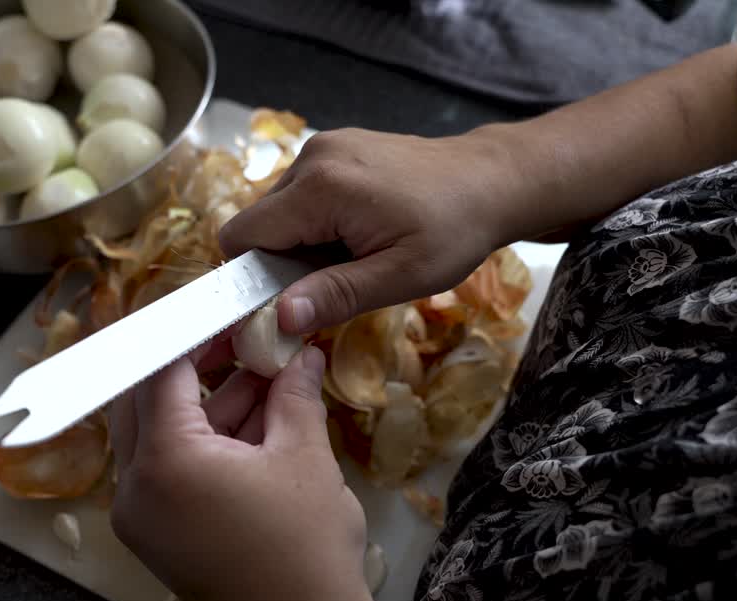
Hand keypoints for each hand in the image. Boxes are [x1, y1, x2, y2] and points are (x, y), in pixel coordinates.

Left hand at [109, 340, 419, 600]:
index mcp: (163, 461)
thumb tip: (301, 352)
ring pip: (161, 435)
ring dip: (208, 403)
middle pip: (148, 401)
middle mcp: (135, 488)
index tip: (226, 310)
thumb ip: (292, 393)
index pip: (161, 372)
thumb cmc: (306, 551)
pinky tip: (255, 419)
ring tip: (265, 375)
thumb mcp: (304, 456)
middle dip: (196, 365)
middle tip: (242, 340)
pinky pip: (170, 470)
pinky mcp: (159, 537)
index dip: (194, 332)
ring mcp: (142, 518)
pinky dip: (206, 442)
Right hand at [219, 127, 505, 333]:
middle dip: (287, 261)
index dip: (256, 276)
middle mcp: (312, 157)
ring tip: (358, 253)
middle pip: (260, 224)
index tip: (293, 298)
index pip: (242, 236)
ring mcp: (324, 147)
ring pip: (281, 211)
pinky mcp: (337, 148)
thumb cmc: (456, 230)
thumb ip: (337, 295)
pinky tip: (363, 231)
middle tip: (342, 277)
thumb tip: (281, 317)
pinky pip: (304, 194)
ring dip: (305, 242)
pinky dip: (320, 221)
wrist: (494, 181)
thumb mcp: (401, 277)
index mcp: (320, 187)